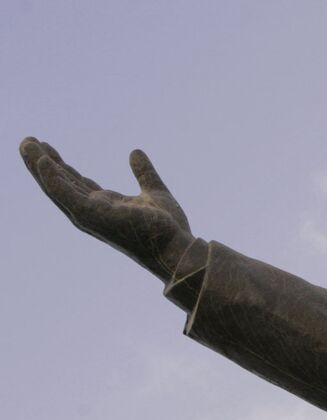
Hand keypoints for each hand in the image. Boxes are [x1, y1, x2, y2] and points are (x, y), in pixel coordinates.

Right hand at [20, 137, 196, 279]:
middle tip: (28, 142)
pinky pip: (65, 194)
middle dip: (43, 163)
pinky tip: (42, 161)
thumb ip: (144, 172)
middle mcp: (93, 211)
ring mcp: (90, 214)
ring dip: (39, 165)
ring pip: (56, 186)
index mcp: (105, 206)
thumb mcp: (154, 192)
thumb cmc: (168, 229)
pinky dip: (52, 178)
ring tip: (26, 144)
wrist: (177, 247)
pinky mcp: (92, 215)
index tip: (47, 148)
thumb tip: (135, 152)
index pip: (76, 183)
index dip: (61, 167)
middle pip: (61, 183)